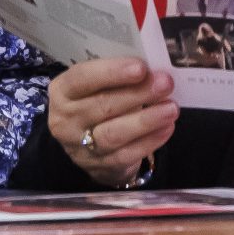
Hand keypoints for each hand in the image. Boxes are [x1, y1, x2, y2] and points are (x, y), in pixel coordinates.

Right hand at [46, 58, 178, 188]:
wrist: (86, 147)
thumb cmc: (95, 104)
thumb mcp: (95, 88)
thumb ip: (116, 79)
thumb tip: (150, 71)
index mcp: (62, 91)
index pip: (82, 78)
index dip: (111, 72)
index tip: (140, 67)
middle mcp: (65, 120)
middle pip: (102, 106)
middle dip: (137, 93)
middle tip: (165, 83)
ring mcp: (79, 147)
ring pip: (114, 134)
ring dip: (146, 120)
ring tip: (171, 108)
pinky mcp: (99, 167)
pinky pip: (126, 154)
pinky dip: (149, 141)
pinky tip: (166, 128)